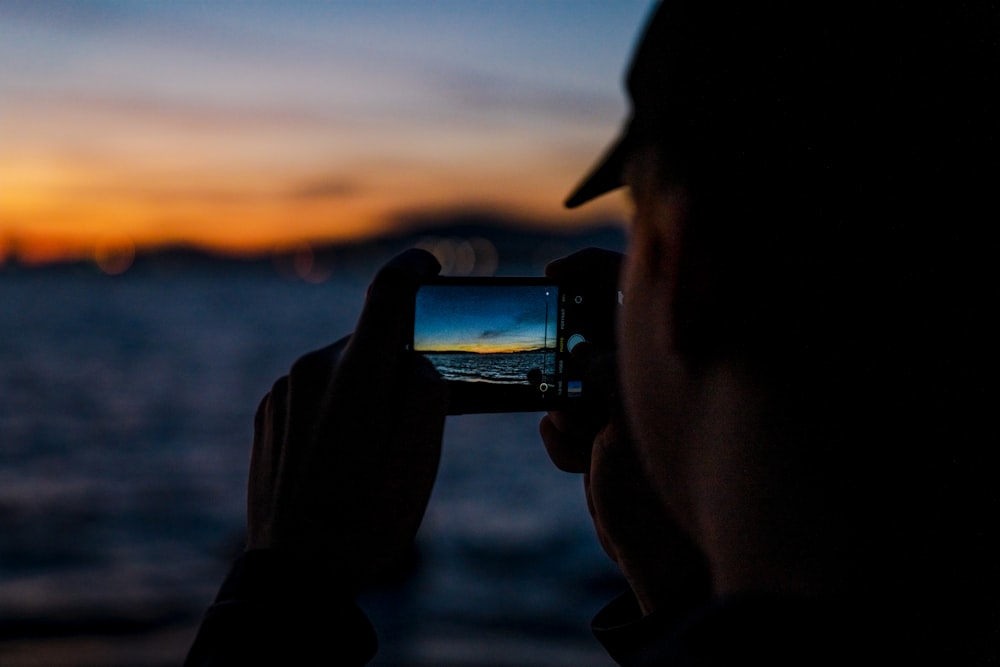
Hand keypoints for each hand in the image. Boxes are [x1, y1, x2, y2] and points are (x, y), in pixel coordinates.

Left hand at [246, 249, 446, 585]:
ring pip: (342, 367)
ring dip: (367, 388)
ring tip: (374, 450)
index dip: (414, 268)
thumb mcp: (419, 464)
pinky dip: (338, 405)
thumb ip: (429, 395)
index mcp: (353, 378)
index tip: (431, 265)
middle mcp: (310, 371)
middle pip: (368, 339)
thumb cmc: (366, 522)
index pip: (386, 293)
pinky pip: (314, 390)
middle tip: (417, 410)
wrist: (294, 576)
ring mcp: (282, 392)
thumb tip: (420, 361)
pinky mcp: (267, 413)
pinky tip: (342, 455)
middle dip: (399, 360)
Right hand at [540, 249, 708, 614]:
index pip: (631, 285)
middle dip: (562, 360)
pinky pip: (562, 419)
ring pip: (566, 380)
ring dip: (560, 412)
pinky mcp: (603, 435)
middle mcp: (645, 373)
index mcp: (664, 357)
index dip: (591, 267)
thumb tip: (584, 353)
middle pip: (586, 332)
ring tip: (584, 442)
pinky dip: (561, 439)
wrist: (658, 560)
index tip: (551, 275)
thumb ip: (606, 372)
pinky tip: (580, 463)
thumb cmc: (657, 491)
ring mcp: (622, 405)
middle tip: (559, 386)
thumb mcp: (626, 422)